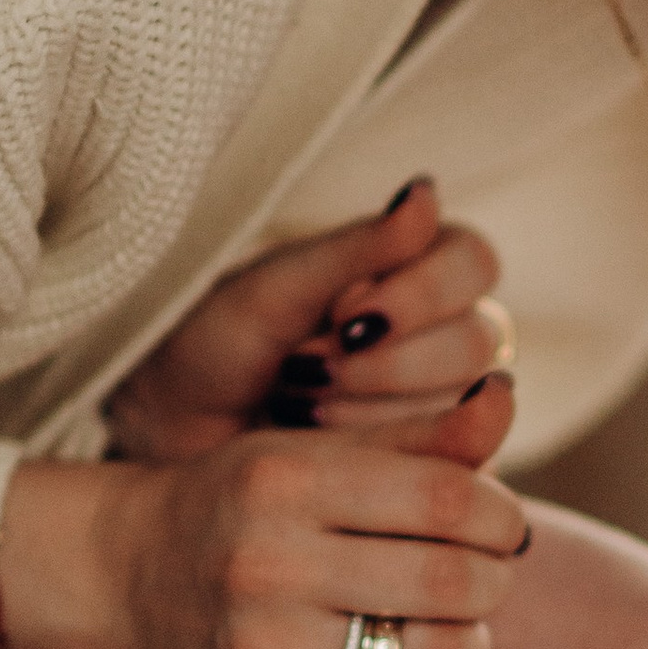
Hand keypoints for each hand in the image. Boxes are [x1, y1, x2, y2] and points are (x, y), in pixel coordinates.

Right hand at [0, 399, 529, 648]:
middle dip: (493, 585)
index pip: (451, 498)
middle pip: (449, 582)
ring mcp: (255, 643)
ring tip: (451, 636)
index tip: (501, 529)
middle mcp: (268, 559)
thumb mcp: (320, 452)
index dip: (502, 518)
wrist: (126, 572)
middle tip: (483, 584)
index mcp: (293, 480)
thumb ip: (420, 434)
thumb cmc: (251, 503)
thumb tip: (505, 393)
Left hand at [103, 180, 514, 460]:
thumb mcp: (276, 289)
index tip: (342, 315)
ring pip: (460, 404)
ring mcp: (439, 399)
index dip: (420, 294)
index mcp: (409, 264)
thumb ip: (357, 246)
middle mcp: (438, 328)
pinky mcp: (428, 457)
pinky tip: (315, 437)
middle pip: (475, 340)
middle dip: (381, 364)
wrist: (172, 430)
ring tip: (295, 401)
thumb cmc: (215, 346)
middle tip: (300, 368)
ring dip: (367, 406)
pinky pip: (442, 458)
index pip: (472, 263)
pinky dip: (371, 449)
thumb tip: (426, 190)